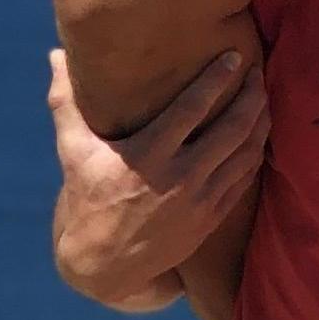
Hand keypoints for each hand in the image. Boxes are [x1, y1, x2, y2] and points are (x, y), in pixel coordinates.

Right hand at [47, 45, 268, 307]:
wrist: (103, 265)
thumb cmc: (88, 199)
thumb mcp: (74, 152)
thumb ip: (67, 102)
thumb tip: (54, 54)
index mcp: (146, 156)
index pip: (192, 109)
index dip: (217, 79)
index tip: (235, 55)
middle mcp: (177, 178)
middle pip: (230, 128)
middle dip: (250, 96)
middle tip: (259, 71)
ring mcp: (198, 200)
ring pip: (245, 153)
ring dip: (260, 121)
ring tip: (264, 95)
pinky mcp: (210, 217)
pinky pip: (245, 179)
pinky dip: (256, 152)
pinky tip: (259, 132)